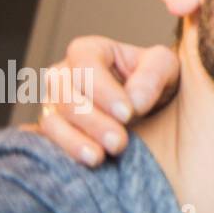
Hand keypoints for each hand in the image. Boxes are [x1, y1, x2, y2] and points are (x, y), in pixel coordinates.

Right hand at [36, 36, 181, 166]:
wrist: (151, 104)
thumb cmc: (155, 78)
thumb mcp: (165, 66)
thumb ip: (152, 76)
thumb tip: (134, 101)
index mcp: (89, 50)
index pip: (85, 65)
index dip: (103, 90)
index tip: (127, 113)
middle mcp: (63, 74)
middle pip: (65, 95)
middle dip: (92, 121)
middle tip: (119, 142)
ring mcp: (53, 103)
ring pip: (53, 120)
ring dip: (75, 140)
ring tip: (100, 157)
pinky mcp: (54, 129)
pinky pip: (49, 142)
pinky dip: (67, 152)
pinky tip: (88, 162)